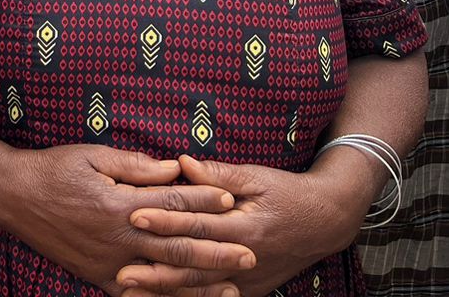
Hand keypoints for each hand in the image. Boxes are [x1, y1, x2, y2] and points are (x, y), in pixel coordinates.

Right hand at [0, 145, 251, 295]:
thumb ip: (136, 165)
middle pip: (178, 245)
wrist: (14, 196)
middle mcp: (119, 236)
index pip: (173, 202)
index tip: (232, 200)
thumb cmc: (54, 169)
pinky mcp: (98, 277)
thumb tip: (175, 168)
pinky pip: (137, 294)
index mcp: (120, 202)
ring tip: (230, 288)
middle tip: (249, 253)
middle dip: (216, 251)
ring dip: (199, 284)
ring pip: (164, 277)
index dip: (204, 200)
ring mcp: (110, 262)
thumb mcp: (94, 155)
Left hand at [118, 155, 367, 296]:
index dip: (165, 220)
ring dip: (166, 292)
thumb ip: (218, 174)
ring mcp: (248, 279)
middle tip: (123, 272)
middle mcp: (245, 257)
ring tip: (133, 292)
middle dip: (157, 270)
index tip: (134, 215)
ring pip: (201, 289)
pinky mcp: (249, 290)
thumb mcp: (256, 177)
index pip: (198, 224)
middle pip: (195, 266)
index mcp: (246, 225)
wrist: (325, 222)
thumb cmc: (286, 193)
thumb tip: (181, 163)